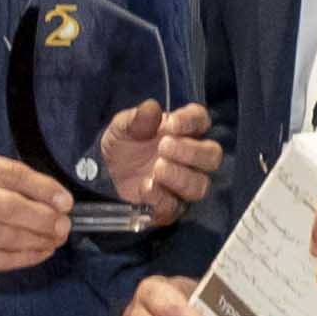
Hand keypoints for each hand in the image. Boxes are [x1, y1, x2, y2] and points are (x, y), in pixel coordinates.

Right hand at [0, 149, 74, 274]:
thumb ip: (21, 180)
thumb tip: (60, 201)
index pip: (11, 175)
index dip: (42, 189)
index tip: (66, 202)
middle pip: (8, 210)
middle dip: (43, 220)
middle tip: (63, 226)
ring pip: (5, 239)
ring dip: (38, 241)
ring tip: (56, 238)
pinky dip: (25, 258)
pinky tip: (41, 251)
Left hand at [102, 100, 220, 226]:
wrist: (104, 175)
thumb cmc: (122, 146)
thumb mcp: (121, 127)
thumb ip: (136, 119)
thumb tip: (152, 108)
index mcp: (183, 130)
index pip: (201, 120)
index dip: (190, 121)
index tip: (170, 124)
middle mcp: (191, 158)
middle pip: (212, 155)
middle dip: (191, 151)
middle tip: (163, 147)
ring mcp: (183, 184)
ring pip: (200, 185)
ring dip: (180, 176)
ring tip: (157, 169)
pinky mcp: (171, 207)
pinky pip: (176, 207)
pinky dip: (162, 198)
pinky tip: (146, 188)